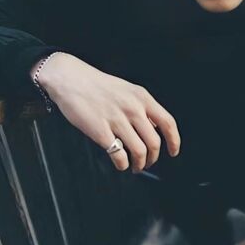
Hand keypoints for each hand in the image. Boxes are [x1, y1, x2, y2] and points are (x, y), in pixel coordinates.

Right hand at [32, 52, 180, 172]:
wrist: (70, 78)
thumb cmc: (97, 85)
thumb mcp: (127, 90)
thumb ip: (141, 107)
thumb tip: (153, 129)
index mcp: (142, 97)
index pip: (167, 123)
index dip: (174, 141)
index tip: (173, 151)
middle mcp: (132, 108)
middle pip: (154, 142)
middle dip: (153, 158)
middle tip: (147, 162)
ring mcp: (116, 120)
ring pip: (139, 151)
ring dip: (139, 164)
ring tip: (134, 166)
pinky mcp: (100, 130)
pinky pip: (119, 155)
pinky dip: (122, 164)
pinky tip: (120, 163)